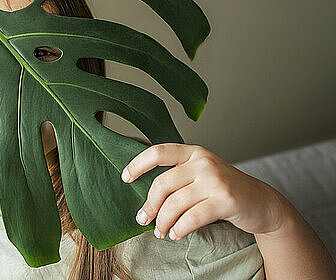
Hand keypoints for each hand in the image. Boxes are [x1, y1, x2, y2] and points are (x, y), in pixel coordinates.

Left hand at [121, 143, 290, 240]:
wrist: (262, 202)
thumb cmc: (223, 190)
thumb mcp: (201, 173)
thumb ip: (178, 176)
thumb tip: (143, 193)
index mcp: (193, 152)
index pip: (158, 152)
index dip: (138, 164)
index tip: (125, 178)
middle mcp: (203, 162)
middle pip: (162, 184)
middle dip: (149, 205)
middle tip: (143, 219)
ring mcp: (215, 180)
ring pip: (175, 204)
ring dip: (163, 222)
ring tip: (161, 231)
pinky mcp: (225, 200)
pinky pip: (192, 217)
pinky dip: (179, 229)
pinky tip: (176, 234)